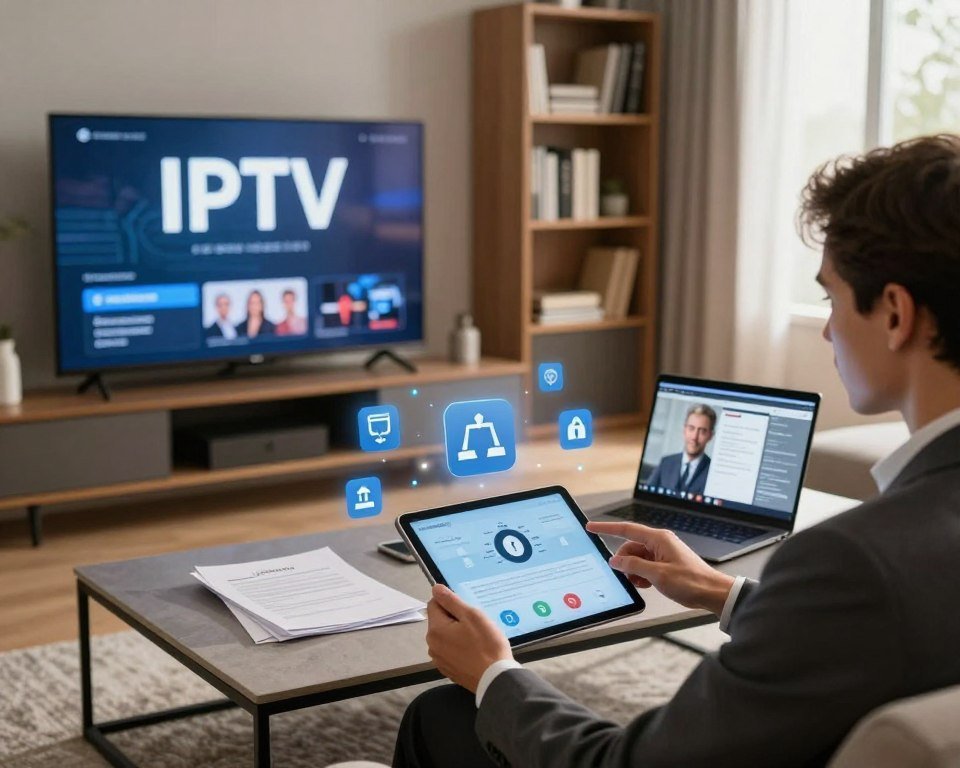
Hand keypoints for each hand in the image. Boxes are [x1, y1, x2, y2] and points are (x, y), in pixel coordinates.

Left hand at [426, 584, 513, 692]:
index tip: (467, 610)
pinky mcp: (448, 670)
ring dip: (457, 633)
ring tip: (477, 639)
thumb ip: (451, 601)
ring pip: (445, 636)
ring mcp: (439, 660)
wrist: (495, 679)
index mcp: (435, 630)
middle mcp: (432, 645)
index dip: (450, 602)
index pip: (434, 603)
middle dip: (455, 618)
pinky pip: (450, 650)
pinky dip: (460, 647)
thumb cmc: (486, 645)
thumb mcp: (472, 616)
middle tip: (475, 625)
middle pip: (439, 620)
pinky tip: (474, 651)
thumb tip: (436, 588)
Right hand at [586, 521, 734, 615]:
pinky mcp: (666, 564)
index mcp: (658, 539)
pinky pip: (645, 566)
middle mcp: (660, 543)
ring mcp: (663, 553)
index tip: (591, 527)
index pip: (626, 529)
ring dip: (633, 571)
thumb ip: (633, 566)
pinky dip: (642, 575)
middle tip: (625, 576)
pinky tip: (647, 585)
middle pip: (630, 548)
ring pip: (637, 559)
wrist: (713, 593)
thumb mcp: (657, 575)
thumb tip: (615, 561)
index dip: (606, 528)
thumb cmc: (692, 582)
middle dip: (624, 562)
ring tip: (641, 583)